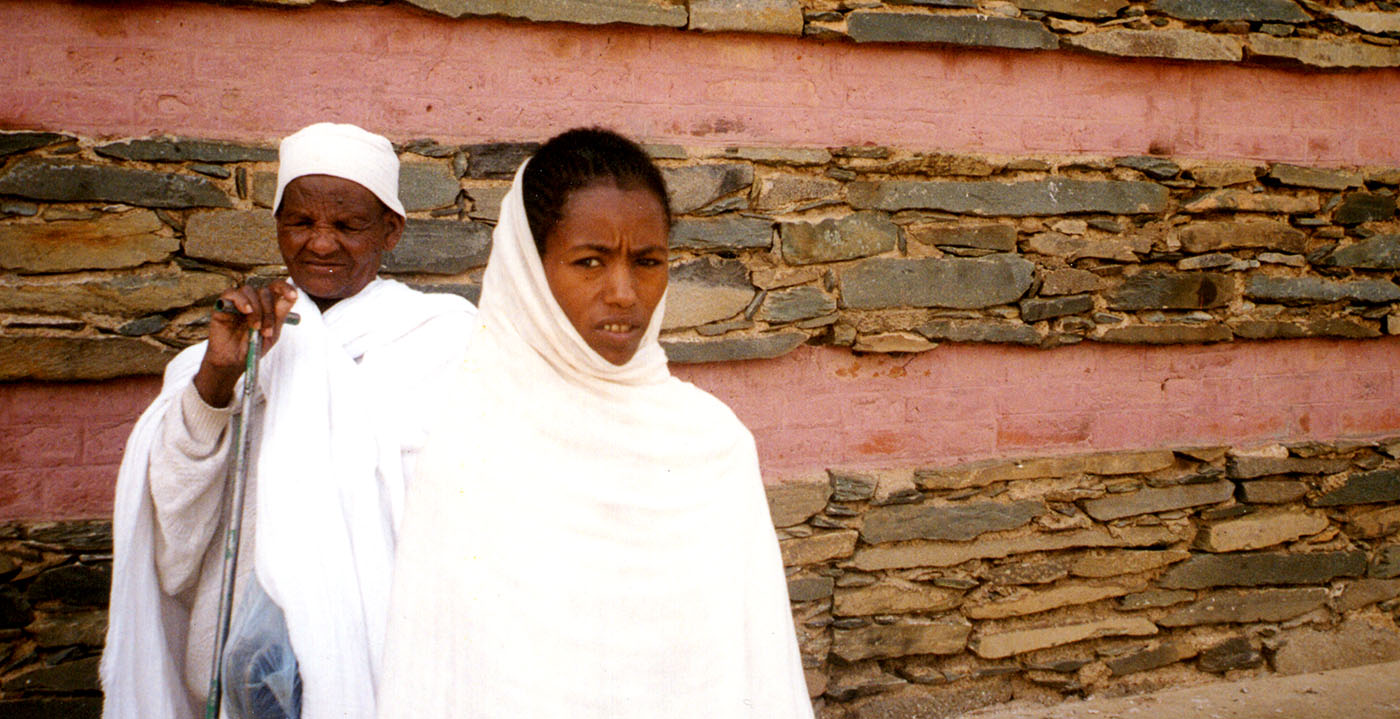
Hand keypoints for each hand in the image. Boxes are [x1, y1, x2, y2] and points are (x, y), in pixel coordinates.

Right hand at [193, 281, 297, 407]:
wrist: (234, 361)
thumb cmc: (253, 347)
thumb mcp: (272, 334)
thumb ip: (280, 315)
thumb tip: (292, 295)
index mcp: (268, 306)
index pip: (277, 287)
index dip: (286, 288)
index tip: (293, 295)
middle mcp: (254, 301)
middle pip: (265, 292)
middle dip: (268, 312)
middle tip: (266, 331)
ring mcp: (238, 301)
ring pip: (250, 291)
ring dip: (256, 310)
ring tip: (255, 328)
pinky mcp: (223, 305)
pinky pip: (231, 293)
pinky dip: (241, 300)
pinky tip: (246, 311)